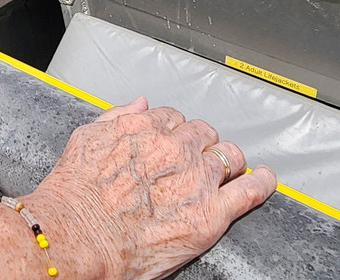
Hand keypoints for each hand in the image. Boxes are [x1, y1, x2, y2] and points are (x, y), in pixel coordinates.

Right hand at [25, 98, 275, 279]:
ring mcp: (196, 181)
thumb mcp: (86, 138)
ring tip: (230, 168)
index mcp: (146, 128)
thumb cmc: (75, 194)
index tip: (173, 140)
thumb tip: (141, 105)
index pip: (174, 118)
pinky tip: (265, 179)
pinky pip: (249, 191)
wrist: (78, 236)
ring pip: (229, 156)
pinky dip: (261, 182)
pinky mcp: (210, 214)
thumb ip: (117, 116)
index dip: (175, 130)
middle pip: (204, 134)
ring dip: (228, 160)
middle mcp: (175, 149)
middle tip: (196, 158)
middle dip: (201, 143)